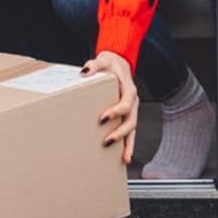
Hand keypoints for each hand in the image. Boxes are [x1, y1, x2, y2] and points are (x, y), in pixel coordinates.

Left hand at [82, 50, 137, 164]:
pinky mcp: (127, 114)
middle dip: (120, 132)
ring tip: (124, 158)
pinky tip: (124, 156)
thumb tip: (84, 72)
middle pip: (131, 121)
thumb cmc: (110, 63)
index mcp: (129, 89)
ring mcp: (132, 110)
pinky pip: (130, 131)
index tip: (103, 118)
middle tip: (107, 141)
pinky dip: (128, 144)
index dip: (116, 112)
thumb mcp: (102, 60)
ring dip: (128, 144)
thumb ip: (94, 65)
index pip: (125, 104)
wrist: (119, 62)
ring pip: (133, 129)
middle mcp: (133, 102)